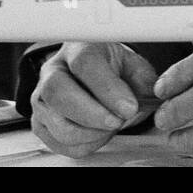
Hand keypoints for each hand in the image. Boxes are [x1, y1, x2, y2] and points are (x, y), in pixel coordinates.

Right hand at [30, 42, 158, 157]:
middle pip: (57, 92)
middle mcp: (53, 70)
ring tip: (112, 125)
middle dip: (92, 114)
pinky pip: (57, 142)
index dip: (107, 89)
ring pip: (55, 122)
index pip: (85, 63)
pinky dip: (83, 145)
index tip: (129, 107)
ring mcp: (42, 98)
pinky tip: (99, 134)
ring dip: (89, 133)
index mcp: (78, 48)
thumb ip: (143, 81)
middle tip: (118, 121)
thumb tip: (152, 96)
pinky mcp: (40, 122)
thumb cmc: (114, 70)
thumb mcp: (134, 67)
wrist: (96, 76)